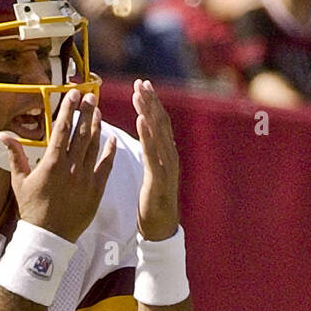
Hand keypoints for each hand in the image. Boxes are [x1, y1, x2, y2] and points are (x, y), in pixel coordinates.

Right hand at [1, 90, 116, 242]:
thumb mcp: (19, 181)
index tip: (74, 94)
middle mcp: (70, 168)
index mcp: (51, 163)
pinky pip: (106, 167)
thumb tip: (3, 134)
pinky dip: (109, 151)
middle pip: (81, 133)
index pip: (62, 129)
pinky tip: (112, 138)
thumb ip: (15, 155)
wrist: (48, 237)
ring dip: (97, 127)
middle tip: (91, 96)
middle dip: (86, 112)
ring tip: (98, 111)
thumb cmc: (31, 209)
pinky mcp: (96, 191)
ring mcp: (85, 179)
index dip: (69, 109)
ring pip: (94, 147)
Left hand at [133, 79, 179, 241]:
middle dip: (151, 101)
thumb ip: (151, 155)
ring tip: (139, 95)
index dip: (153, 103)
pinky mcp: (159, 178)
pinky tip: (140, 120)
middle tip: (141, 82)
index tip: (143, 85)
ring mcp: (167, 166)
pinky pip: (153, 152)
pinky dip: (147, 135)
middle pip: (161, 123)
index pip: (160, 123)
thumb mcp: (151, 173)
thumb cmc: (153, 202)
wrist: (161, 228)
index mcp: (166, 154)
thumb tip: (145, 138)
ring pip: (158, 133)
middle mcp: (170, 156)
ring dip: (148, 112)